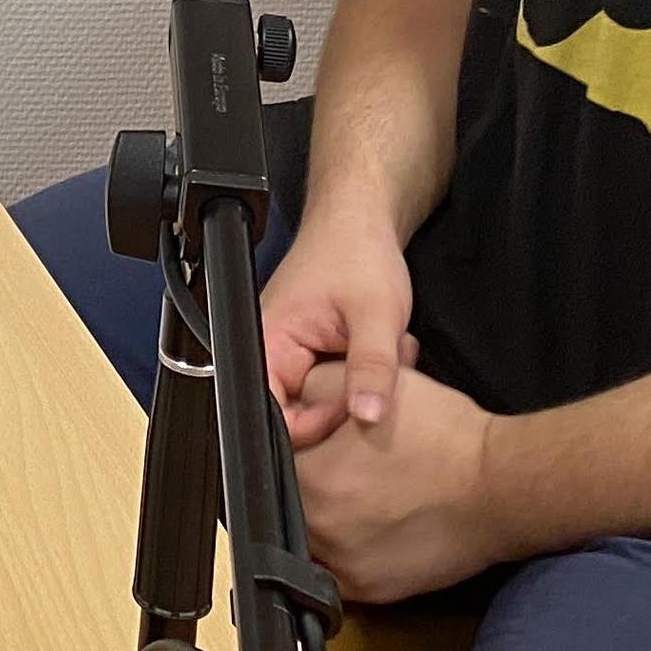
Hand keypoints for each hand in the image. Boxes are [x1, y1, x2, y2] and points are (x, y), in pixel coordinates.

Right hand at [262, 212, 418, 445]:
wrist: (360, 224)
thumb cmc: (356, 253)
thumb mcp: (376, 313)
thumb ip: (372, 367)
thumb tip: (367, 417)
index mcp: (267, 341)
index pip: (273, 414)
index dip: (314, 426)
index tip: (352, 409)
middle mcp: (271, 350)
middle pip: (298, 413)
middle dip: (347, 405)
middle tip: (379, 377)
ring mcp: (292, 352)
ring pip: (320, 401)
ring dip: (357, 389)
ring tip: (383, 360)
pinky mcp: (311, 352)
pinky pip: (331, 385)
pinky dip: (359, 378)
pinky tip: (378, 356)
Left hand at [291, 362, 502, 603]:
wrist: (502, 485)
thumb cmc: (443, 434)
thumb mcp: (369, 385)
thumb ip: (311, 387)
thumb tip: (285, 397)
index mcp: (312, 481)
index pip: (274, 462)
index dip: (292, 447)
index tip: (313, 442)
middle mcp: (322, 532)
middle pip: (289, 506)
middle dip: (308, 484)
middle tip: (339, 468)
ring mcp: (348, 569)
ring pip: (311, 542)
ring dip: (323, 520)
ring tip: (357, 496)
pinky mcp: (375, 592)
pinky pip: (339, 573)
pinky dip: (345, 552)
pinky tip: (369, 525)